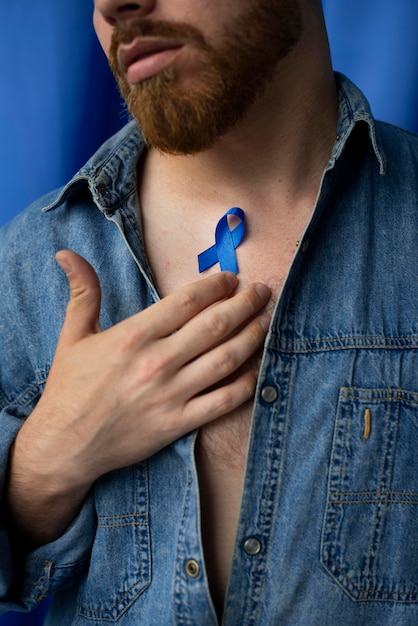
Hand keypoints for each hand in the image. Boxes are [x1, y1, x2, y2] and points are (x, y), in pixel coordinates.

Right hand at [14, 251, 270, 494]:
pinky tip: (256, 369)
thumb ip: (82, 292)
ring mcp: (170, 395)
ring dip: (252, 337)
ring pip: (226, 360)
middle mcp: (156, 363)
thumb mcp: (72, 336)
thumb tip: (66, 253)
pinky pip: (223, 401)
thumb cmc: (69, 389)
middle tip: (261, 292)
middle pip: (215, 325)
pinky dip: (246, 384)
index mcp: (133, 336)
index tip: (231, 278)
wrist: (64, 446)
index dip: (216, 286)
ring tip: (265, 321)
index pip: (187, 301)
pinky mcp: (177, 424)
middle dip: (244, 304)